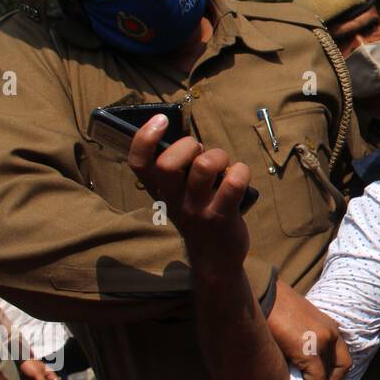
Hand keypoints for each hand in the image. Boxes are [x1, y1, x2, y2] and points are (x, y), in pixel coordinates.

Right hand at [127, 114, 250, 280]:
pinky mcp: (221, 217)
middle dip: (188, 146)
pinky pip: (234, 183)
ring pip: (204, 167)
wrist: (214, 258)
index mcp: (159, 192)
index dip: (144, 138)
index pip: (138, 164)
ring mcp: (196, 210)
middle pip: (168, 164)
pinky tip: (239, 175)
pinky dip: (241, 170)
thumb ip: (180, 171)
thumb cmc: (199, 215)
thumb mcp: (179, 195)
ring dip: (218, 156)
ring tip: (222, 164)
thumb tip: (192, 143)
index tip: (160, 120)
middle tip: (200, 152)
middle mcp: (173, 201)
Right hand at [267, 282, 352, 379]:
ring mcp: (323, 341)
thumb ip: (299, 341)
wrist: (260, 291)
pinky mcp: (310, 349)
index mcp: (328, 326)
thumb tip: (290, 364)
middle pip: (340, 370)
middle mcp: (331, 334)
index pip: (341, 358)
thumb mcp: (292, 323)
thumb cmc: (270, 305)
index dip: (332, 375)